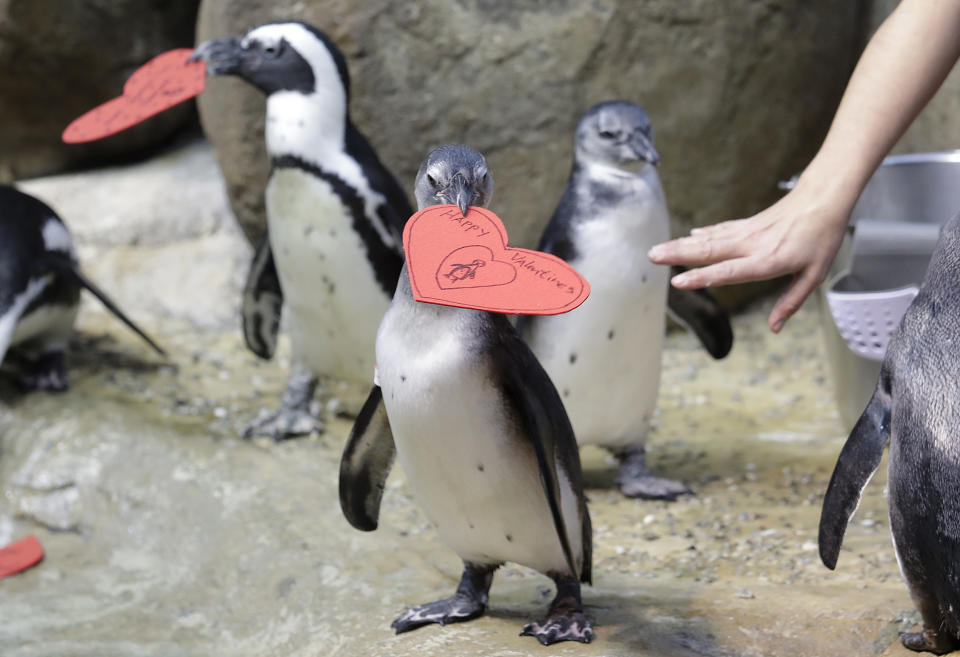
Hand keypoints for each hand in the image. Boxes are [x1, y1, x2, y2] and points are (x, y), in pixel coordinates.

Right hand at [648, 183, 848, 332]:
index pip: (729, 271)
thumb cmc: (822, 238)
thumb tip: (774, 328)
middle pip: (709, 251)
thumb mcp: (814, 276)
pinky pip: (719, 230)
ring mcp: (747, 232)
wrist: (824, 199)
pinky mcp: (746, 225)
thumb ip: (791, 302)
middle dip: (678, 254)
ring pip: (708, 239)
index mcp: (769, 261)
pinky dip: (702, 234)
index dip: (702, 277)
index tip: (678, 281)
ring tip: (657, 249)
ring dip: (681, 244)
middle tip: (652, 256)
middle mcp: (752, 245)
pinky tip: (688, 235)